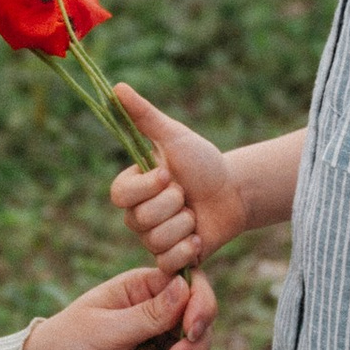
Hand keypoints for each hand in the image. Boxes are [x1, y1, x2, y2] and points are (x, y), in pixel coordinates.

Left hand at [21, 262, 214, 349]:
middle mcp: (158, 314)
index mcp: (143, 289)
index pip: (192, 286)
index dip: (201, 307)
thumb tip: (185, 286)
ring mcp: (158, 345)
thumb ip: (148, 315)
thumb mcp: (104, 330)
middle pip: (201, 327)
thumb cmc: (65, 346)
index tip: (190, 332)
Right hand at [109, 86, 250, 268]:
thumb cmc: (202, 162)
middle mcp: (136, 216)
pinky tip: (199, 236)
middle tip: (186, 195)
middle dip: (173, 204)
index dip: (146, 187)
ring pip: (157, 240)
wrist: (233, 191)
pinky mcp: (170, 260)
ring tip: (195, 214)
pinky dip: (188, 249)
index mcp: (131, 188)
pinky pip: (167, 262)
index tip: (168, 174)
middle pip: (141, 220)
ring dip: (185, 224)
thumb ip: (144, 116)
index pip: (120, 195)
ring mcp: (152, 239)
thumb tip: (116, 88)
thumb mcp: (174, 136)